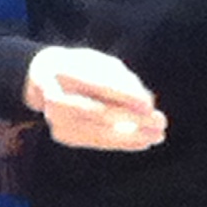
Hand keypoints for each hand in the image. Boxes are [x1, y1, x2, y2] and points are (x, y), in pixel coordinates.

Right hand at [24, 46, 167, 149]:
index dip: (124, 96)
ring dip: (131, 137)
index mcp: (62, 70)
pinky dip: (121, 143)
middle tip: (160, 122)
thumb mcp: (101, 63)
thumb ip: (123, 80)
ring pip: (98, 132)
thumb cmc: (81, 67)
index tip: (148, 105)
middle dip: (132, 119)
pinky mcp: (62, 134)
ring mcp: (55, 119)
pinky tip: (143, 142)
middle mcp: (53, 97)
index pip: (96, 85)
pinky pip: (96, 141)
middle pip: (97, 112)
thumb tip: (146, 105)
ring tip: (157, 135)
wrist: (46, 78)